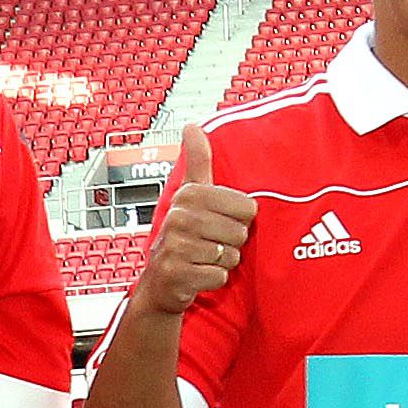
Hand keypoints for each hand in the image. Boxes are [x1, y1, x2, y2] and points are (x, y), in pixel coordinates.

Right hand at [136, 125, 258, 317]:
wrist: (160, 282)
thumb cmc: (182, 236)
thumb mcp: (189, 195)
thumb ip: (196, 161)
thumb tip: (192, 126)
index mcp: (189, 194)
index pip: (247, 208)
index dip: (238, 220)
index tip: (217, 222)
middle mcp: (179, 217)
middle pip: (240, 232)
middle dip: (230, 243)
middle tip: (209, 244)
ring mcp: (176, 246)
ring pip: (231, 255)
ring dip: (221, 262)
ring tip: (202, 259)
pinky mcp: (177, 273)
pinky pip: (219, 276)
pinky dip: (213, 279)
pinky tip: (197, 274)